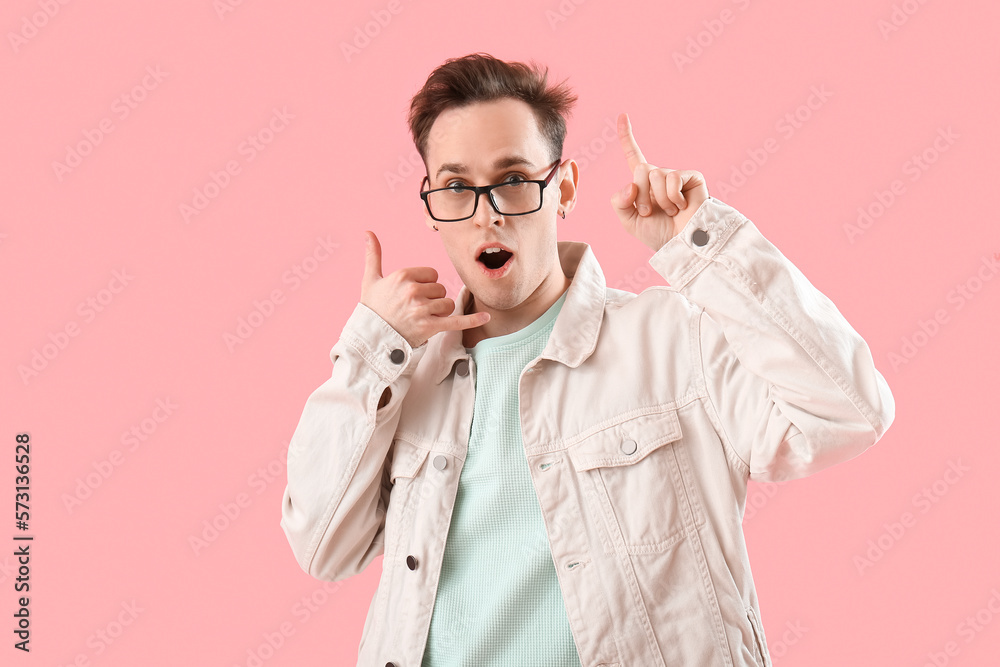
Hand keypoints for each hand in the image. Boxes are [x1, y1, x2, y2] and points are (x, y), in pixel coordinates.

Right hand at [360, 231, 488, 348]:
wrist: (371, 339)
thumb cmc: (372, 309)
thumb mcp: (370, 280)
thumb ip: (373, 255)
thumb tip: (368, 231)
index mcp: (403, 276)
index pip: (432, 274)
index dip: (425, 285)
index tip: (412, 295)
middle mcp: (413, 291)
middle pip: (440, 289)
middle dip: (432, 300)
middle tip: (414, 310)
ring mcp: (422, 310)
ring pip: (447, 304)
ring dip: (439, 313)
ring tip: (421, 319)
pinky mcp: (430, 327)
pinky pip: (456, 321)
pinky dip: (472, 320)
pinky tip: (486, 317)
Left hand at [610, 113, 709, 251]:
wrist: (681, 244)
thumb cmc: (657, 234)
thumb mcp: (628, 220)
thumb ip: (619, 201)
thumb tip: (631, 184)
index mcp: (643, 184)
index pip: (633, 155)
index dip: (627, 137)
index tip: (622, 116)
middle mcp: (659, 176)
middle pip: (640, 168)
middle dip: (641, 194)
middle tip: (650, 212)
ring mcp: (675, 175)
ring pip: (655, 174)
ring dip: (659, 199)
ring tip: (669, 212)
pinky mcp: (691, 177)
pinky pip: (673, 178)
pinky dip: (673, 197)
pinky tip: (682, 207)